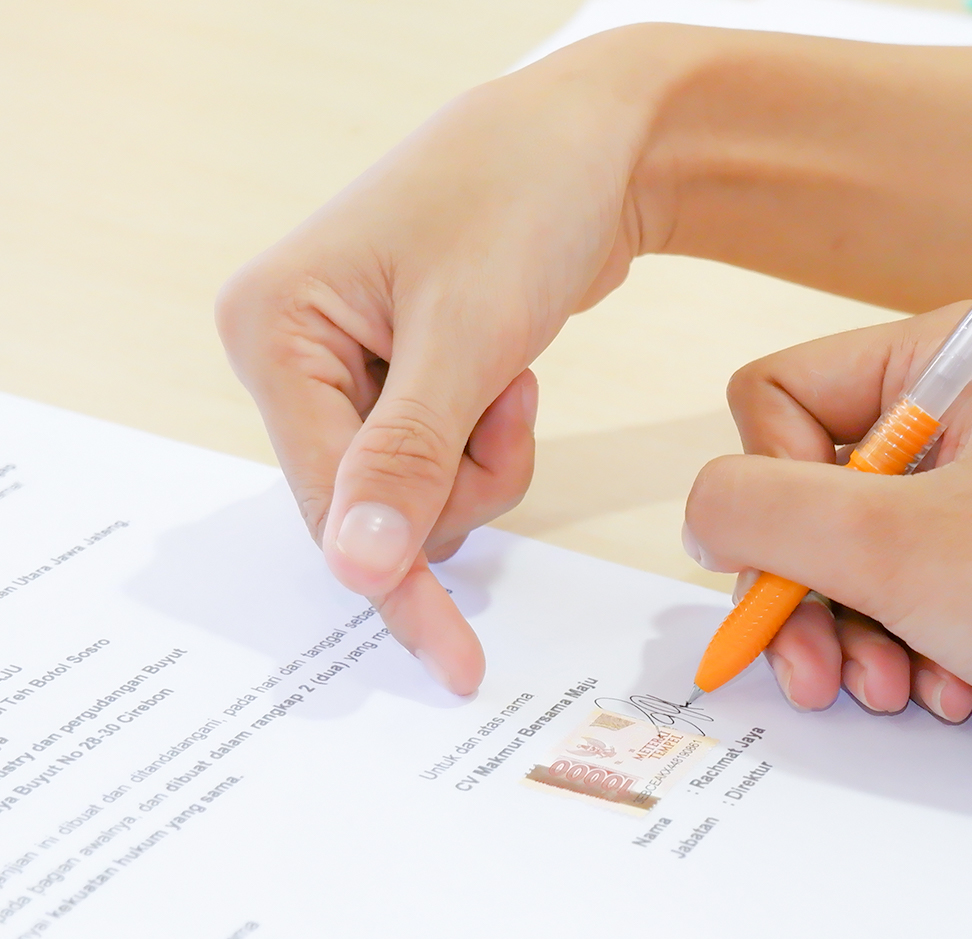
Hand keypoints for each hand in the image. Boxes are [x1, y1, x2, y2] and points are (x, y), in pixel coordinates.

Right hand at [215, 28, 685, 692]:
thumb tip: (356, 566)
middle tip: (508, 403)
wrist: (598, 145)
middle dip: (460, 479)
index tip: (452, 660)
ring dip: (483, 460)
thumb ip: (409, 457)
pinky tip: (508, 378)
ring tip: (513, 376)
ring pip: (413, 495)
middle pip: (369, 505)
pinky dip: (487, 443)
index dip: (393, 580)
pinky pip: (439, 463)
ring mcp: (346, 367)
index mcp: (272, 328)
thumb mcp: (466, 335)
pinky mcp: (400, 378)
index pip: (325, 498)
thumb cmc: (523, 202)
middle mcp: (292, 351)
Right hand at [684, 305, 971, 814]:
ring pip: (847, 549)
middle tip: (814, 666)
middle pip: (806, 486)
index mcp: (946, 354)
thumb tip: (703, 511)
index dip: (766, 488)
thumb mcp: (892, 547)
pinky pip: (900, 588)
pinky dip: (902, 644)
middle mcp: (959, 407)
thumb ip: (760, 511)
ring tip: (887, 690)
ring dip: (852, 632)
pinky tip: (939, 687)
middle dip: (807, 589)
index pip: (776, 395)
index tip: (798, 564)